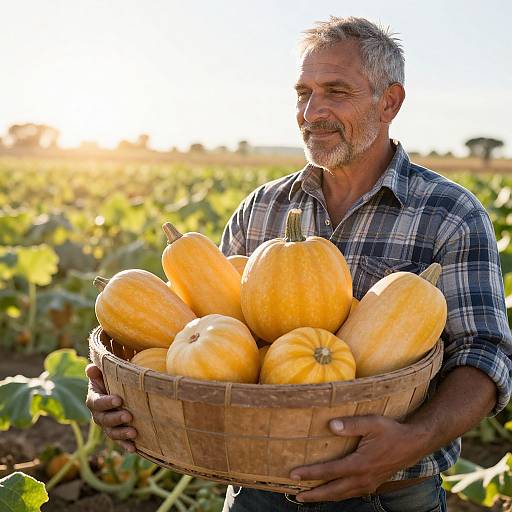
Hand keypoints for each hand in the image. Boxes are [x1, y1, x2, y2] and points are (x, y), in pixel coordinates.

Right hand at [85, 364, 137, 451]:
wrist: (120, 392)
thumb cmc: (111, 380)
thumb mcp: (104, 374)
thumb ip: (97, 372)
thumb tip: (90, 368)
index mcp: (94, 400)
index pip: (96, 403)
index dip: (106, 402)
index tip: (119, 400)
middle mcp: (98, 415)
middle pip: (104, 420)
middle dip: (116, 419)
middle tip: (129, 416)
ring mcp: (108, 426)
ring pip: (111, 433)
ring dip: (122, 434)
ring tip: (134, 432)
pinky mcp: (118, 433)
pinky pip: (120, 442)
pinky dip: (126, 445)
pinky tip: (134, 448)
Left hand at [289, 415, 425, 501]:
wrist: (413, 444)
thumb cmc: (391, 431)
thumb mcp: (372, 423)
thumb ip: (351, 424)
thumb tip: (330, 425)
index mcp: (360, 464)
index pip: (329, 471)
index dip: (310, 473)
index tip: (293, 474)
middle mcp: (362, 478)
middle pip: (332, 491)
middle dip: (313, 494)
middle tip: (295, 495)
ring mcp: (368, 483)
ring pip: (341, 495)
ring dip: (323, 497)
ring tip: (307, 496)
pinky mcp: (372, 484)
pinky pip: (350, 493)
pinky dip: (336, 495)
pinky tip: (330, 492)